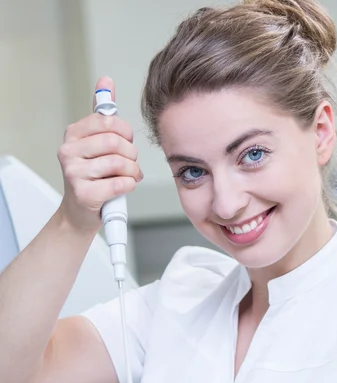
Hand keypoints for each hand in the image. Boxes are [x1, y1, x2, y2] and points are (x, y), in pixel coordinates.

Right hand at [57, 76, 142, 232]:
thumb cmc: (92, 176)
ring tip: (129, 176)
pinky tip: (124, 187)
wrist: (80, 212)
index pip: (108, 121)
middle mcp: (68, 151)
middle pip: (115, 142)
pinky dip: (129, 185)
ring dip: (132, 172)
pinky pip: (119, 184)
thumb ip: (102, 113)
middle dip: (131, 154)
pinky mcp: (84, 194)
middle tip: (130, 163)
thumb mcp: (95, 142)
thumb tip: (106, 81)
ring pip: (119, 163)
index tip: (126, 142)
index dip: (125, 133)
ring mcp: (74, 173)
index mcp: (73, 134)